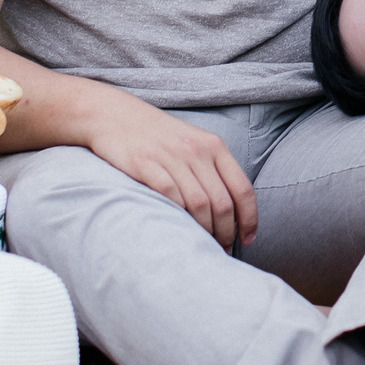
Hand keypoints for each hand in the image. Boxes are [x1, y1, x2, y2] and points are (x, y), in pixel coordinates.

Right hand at [89, 106, 259, 249]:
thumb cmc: (158, 135)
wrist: (115, 115)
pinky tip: (179, 230)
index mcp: (214, 146)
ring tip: (204, 244)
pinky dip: (178, 217)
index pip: (243, 189)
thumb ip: (214, 168)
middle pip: (222, 202)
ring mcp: (171, 158)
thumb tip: (233, 208)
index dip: (249, 219)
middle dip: (226, 232)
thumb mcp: (194, 142)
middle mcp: (197, 151)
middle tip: (222, 249)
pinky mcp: (146, 165)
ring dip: (205, 231)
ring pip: (200, 204)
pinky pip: (170, 197)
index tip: (247, 239)